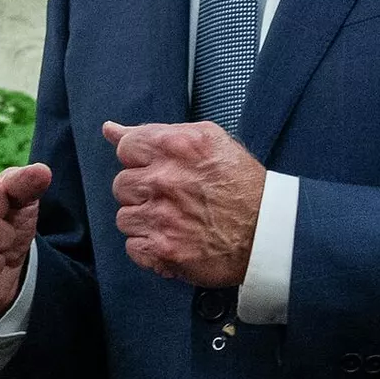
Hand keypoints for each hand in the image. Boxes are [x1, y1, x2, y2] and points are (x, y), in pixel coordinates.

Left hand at [104, 120, 264, 285]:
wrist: (269, 233)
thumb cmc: (242, 185)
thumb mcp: (209, 141)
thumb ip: (156, 133)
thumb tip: (109, 129)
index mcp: (177, 146)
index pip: (126, 147)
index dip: (140, 160)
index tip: (157, 170)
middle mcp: (165, 179)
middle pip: (121, 184)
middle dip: (142, 192)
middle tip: (171, 198)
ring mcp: (161, 216)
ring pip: (124, 217)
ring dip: (145, 221)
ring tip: (174, 221)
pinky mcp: (162, 249)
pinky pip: (133, 246)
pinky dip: (149, 247)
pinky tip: (173, 240)